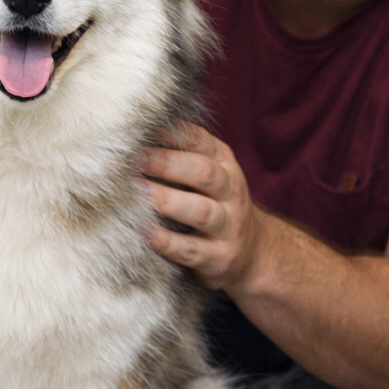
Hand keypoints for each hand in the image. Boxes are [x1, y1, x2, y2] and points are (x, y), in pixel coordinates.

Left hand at [141, 123, 266, 290]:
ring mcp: (228, 227)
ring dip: (165, 200)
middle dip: (166, 164)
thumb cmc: (215, 204)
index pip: (201, 142)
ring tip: (136, 192)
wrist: (255, 252)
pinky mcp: (219, 258)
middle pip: (203, 172)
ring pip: (200, 211)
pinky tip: (144, 232)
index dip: (172, 134)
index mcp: (224, 165)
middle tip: (134, 160)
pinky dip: (166, 241)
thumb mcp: (209, 174)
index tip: (142, 130)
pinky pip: (191, 250)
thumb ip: (180, 154)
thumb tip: (133, 132)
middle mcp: (231, 192)